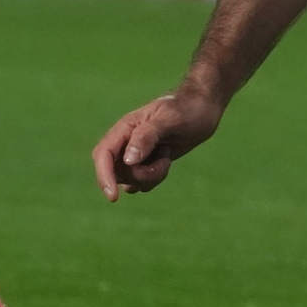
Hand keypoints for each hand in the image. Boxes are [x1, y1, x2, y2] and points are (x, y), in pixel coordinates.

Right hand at [92, 84, 224, 200]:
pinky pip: (139, 183)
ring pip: (129, 180)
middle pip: (117, 172)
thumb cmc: (186, 109)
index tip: (114, 197)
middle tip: (165, 160)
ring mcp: (135, 153)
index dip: (104, 176)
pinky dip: (153, 180)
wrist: (202, 108)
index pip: (103, 155)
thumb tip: (128, 160)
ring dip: (150, 177)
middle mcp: (126, 142)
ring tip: (167, 157)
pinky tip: (166, 161)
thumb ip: (146, 137)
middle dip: (140, 175)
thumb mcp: (168, 120)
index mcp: (125, 128)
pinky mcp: (147, 162)